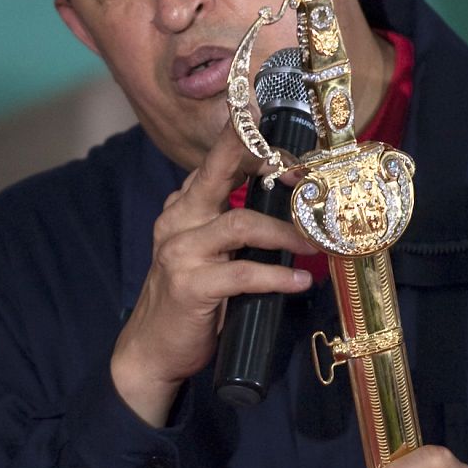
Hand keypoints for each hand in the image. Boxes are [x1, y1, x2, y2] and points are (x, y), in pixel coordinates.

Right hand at [111, 127, 316, 424]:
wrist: (152, 349)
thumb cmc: (191, 300)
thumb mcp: (210, 253)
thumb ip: (235, 227)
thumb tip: (293, 209)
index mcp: (184, 207)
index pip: (216, 162)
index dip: (246, 139)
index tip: (272, 119)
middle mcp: (178, 220)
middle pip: (218, 171)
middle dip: (259, 156)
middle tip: (302, 162)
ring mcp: (180, 251)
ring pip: (240, 224)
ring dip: (284, 231)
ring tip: (315, 243)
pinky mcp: (190, 285)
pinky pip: (242, 273)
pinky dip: (276, 276)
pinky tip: (299, 282)